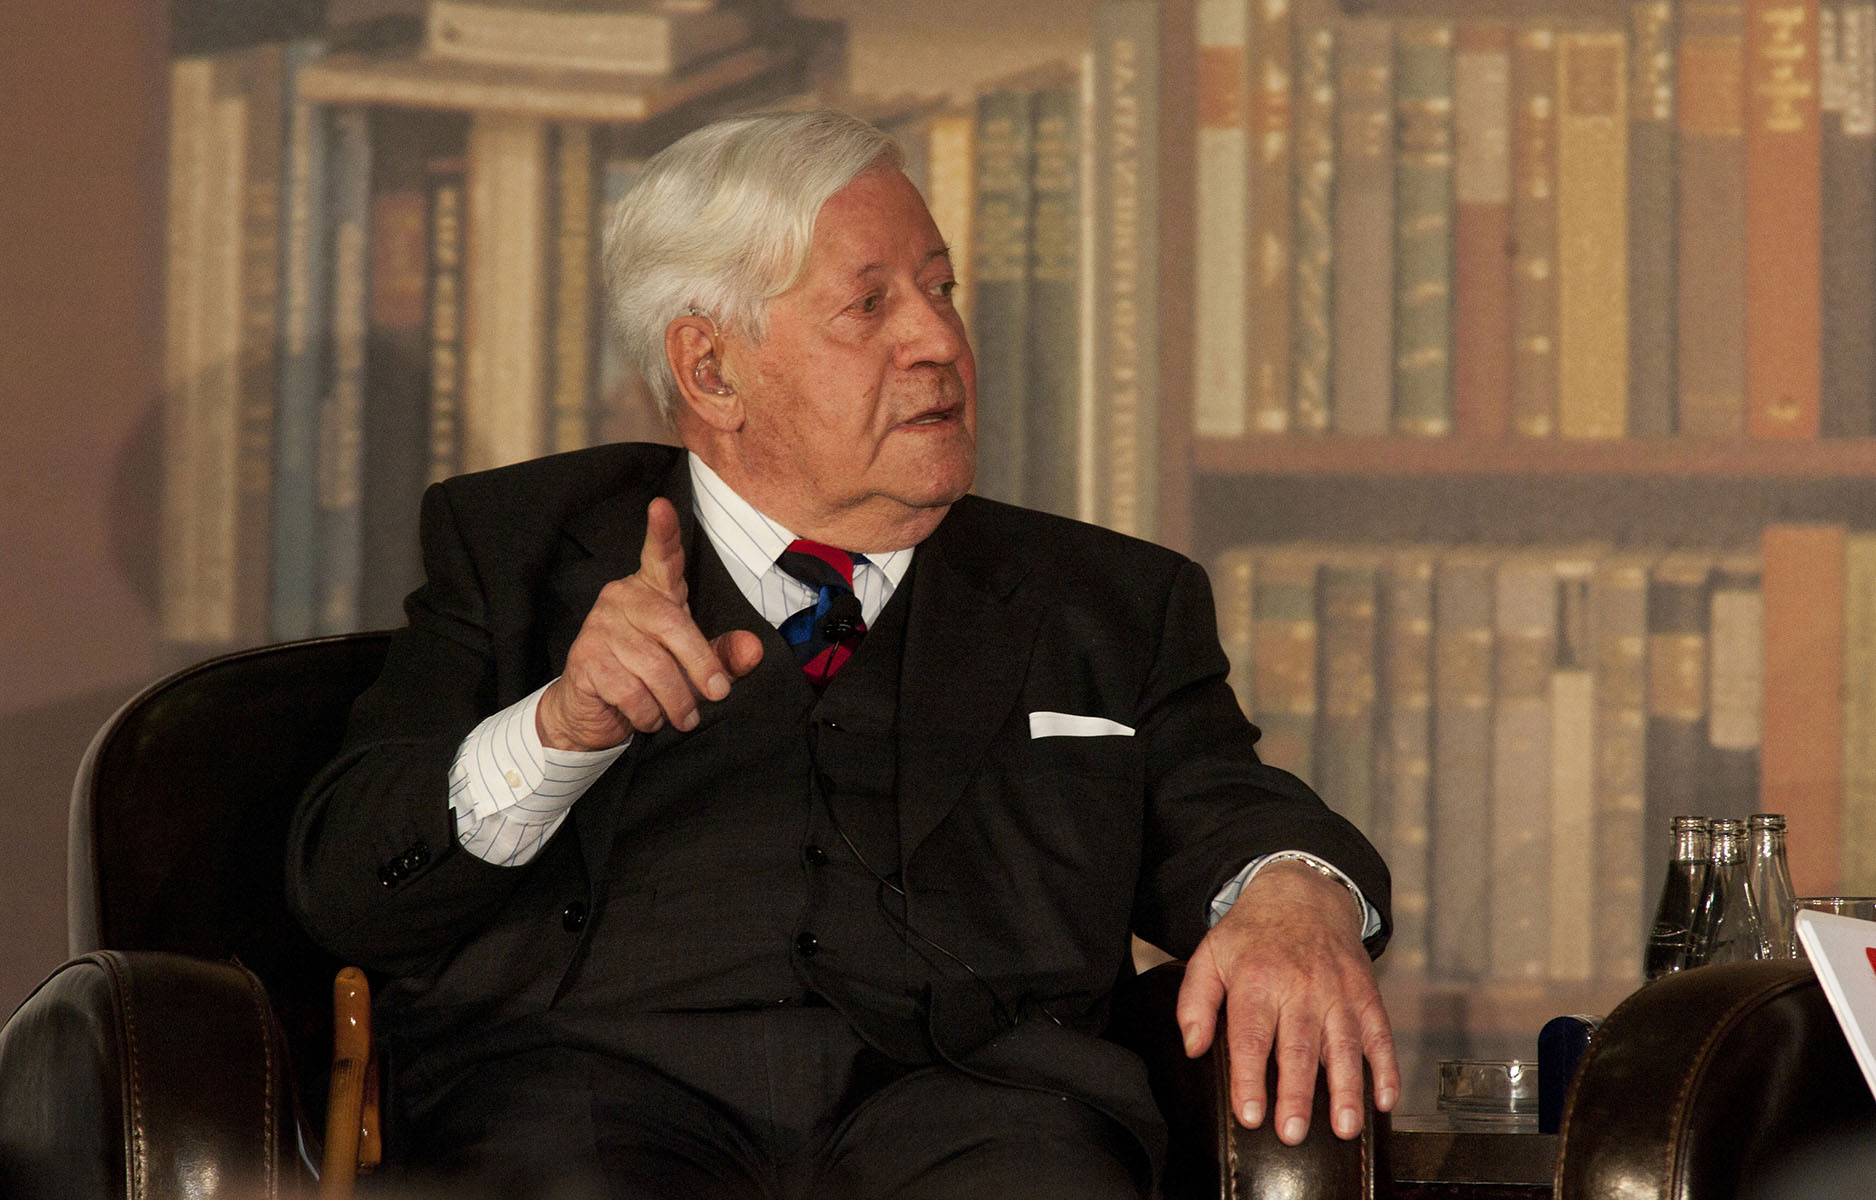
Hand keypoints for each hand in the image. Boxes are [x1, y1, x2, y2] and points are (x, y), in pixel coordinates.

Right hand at [537, 497, 763, 749]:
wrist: (590, 712)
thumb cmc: (647, 679)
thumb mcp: (693, 667)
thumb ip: (724, 656)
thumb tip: (754, 649)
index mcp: (652, 590)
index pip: (660, 556)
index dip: (662, 533)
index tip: (661, 506)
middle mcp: (621, 598)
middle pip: (671, 625)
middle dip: (701, 666)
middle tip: (717, 695)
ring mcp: (599, 627)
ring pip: (653, 666)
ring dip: (675, 701)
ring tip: (681, 716)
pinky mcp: (585, 659)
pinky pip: (630, 691)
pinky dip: (647, 714)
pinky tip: (646, 717)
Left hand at [1174, 859, 1398, 1143]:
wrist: (1303, 893)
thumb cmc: (1252, 935)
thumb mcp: (1210, 955)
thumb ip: (1195, 1002)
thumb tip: (1193, 1049)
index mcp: (1256, 981)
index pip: (1251, 1037)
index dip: (1250, 1079)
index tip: (1250, 1115)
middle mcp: (1299, 988)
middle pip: (1298, 1048)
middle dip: (1297, 1095)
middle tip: (1292, 1134)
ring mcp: (1337, 992)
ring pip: (1343, 1046)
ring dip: (1346, 1090)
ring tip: (1344, 1129)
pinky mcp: (1365, 995)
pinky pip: (1380, 1035)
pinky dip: (1386, 1068)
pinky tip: (1385, 1100)